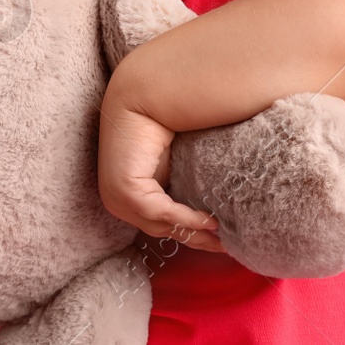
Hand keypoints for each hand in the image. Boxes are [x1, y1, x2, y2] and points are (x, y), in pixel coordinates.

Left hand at [98, 86, 224, 253]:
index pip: (162, 224)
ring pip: (161, 226)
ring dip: (193, 234)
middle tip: (227, 248)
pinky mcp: (124, 190)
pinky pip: (159, 212)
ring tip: (222, 238)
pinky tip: (209, 221)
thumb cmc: (162, 125)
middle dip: (196, 241)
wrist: (143, 97)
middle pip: (163, 230)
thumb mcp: (177, 164)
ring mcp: (118, 198)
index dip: (191, 235)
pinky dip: (185, 218)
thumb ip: (186, 186)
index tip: (219, 243)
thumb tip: (218, 209)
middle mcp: (119, 202)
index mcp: (130, 197)